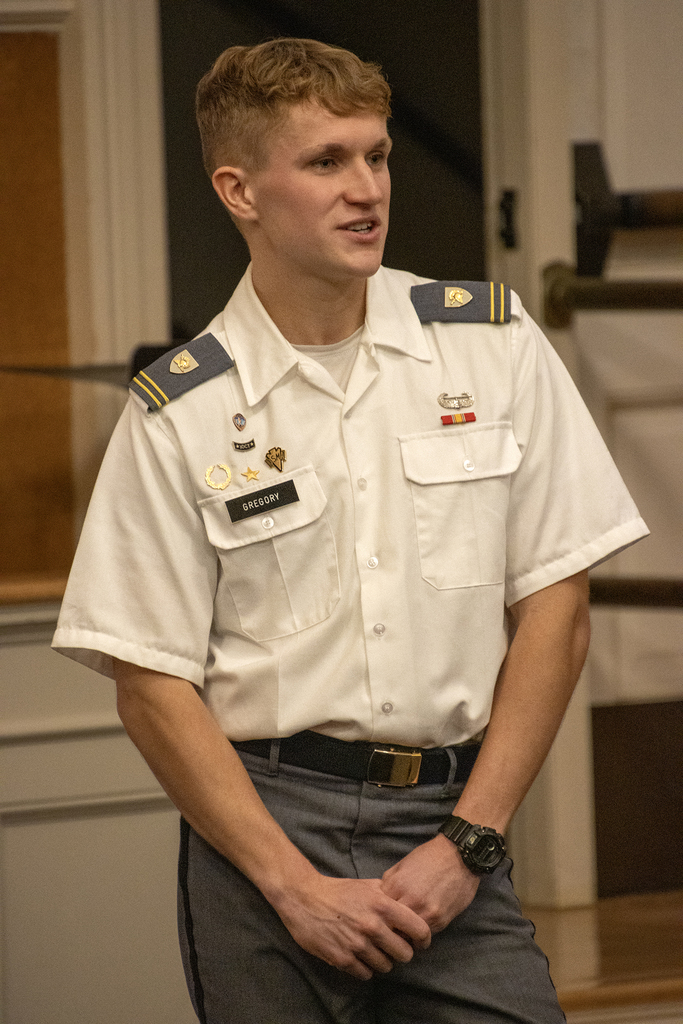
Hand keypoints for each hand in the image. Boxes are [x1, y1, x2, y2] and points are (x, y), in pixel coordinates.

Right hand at [271, 873, 431, 980]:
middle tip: (393, 947)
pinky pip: (365, 974)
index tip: (419, 941)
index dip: (423, 938)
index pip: (419, 929)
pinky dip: (364, 968)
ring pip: (386, 967)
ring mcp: (357, 945)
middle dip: (401, 951)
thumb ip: (390, 896)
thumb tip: (410, 905)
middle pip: (405, 954)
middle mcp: (373, 926)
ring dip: (382, 961)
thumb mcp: (367, 885)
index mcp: (382, 905)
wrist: (304, 898)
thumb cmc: (338, 890)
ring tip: (373, 950)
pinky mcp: (342, 959)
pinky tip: (359, 956)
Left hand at [380, 835, 479, 932]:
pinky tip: (420, 926)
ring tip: (406, 929)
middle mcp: (410, 902)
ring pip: (407, 936)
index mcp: (397, 886)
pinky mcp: (441, 921)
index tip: (381, 916)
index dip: (379, 914)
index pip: (379, 911)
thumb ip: (389, 882)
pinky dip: (420, 934)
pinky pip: (425, 935)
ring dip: (405, 934)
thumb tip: (381, 898)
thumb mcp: (403, 864)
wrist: (459, 856)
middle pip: (391, 927)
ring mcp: (426, 913)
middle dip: (390, 927)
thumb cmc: (429, 857)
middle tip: (392, 927)